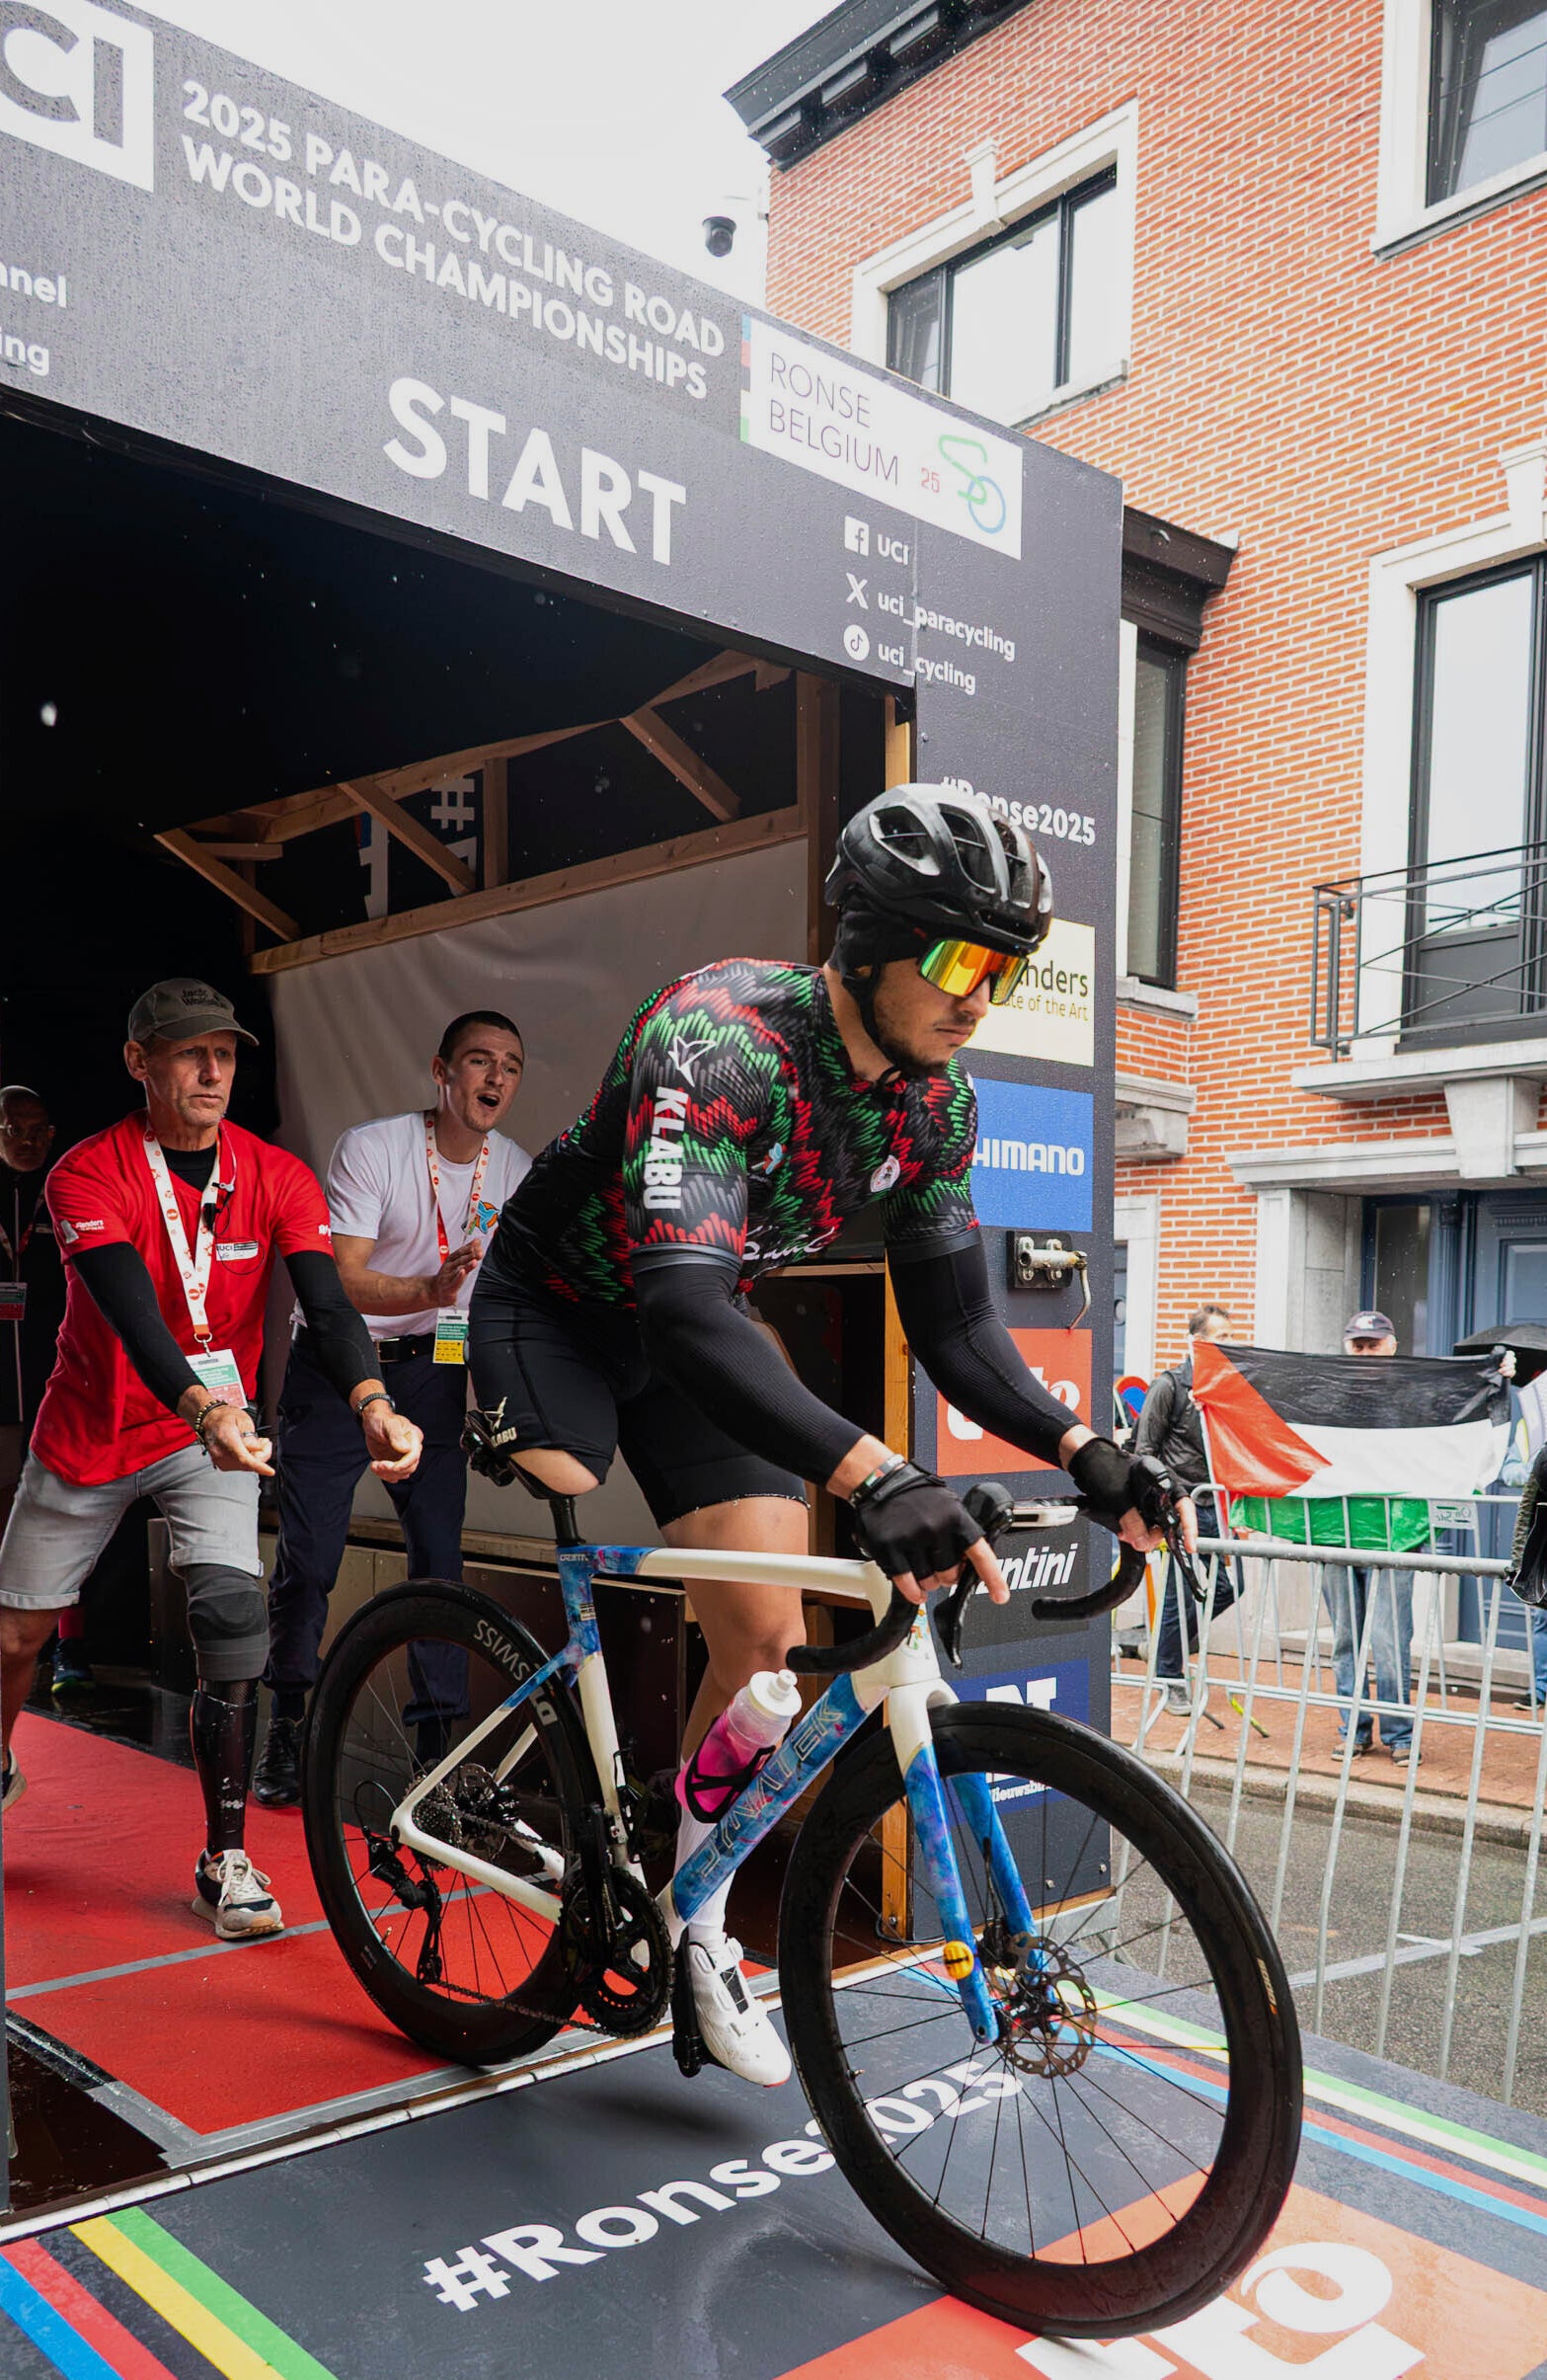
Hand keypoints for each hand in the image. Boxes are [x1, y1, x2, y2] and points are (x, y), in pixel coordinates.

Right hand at [200, 1405, 274, 1476]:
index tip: (270, 1471)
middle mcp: (221, 1454)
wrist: (211, 1420)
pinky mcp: (223, 1465)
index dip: (258, 1466)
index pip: (244, 1458)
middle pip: (249, 1463)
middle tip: (264, 1442)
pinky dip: (249, 1459)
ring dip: (256, 1457)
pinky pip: (242, 1466)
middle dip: (262, 1454)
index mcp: (227, 1440)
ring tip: (255, 1442)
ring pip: (247, 1466)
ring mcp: (221, 1461)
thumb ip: (250, 1436)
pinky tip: (248, 1448)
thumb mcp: (242, 1419)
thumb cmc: (225, 1417)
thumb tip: (257, 1449)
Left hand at [362, 1403, 422, 1481]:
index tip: (393, 1466)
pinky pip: (393, 1475)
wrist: (372, 1422)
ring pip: (402, 1474)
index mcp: (414, 1438)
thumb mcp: (389, 1424)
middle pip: (409, 1467)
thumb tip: (406, 1448)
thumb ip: (397, 1436)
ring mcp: (403, 1457)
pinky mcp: (394, 1462)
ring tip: (375, 1465)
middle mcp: (411, 1449)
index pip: (414, 1455)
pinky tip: (375, 1467)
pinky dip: (384, 1475)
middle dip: (393, 1470)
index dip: (404, 1464)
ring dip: (387, 1474)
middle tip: (379, 1464)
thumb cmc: (382, 1419)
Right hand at [427, 1244, 478, 1302]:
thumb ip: (467, 1251)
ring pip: (458, 1270)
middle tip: (480, 1252)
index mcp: (451, 1260)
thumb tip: (477, 1241)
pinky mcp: (449, 1288)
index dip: (469, 1247)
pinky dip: (459, 1277)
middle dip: (470, 1255)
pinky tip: (462, 1272)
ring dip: (467, 1265)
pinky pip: (454, 1282)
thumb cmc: (448, 1275)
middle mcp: (449, 1267)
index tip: (477, 1243)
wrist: (434, 1290)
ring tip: (474, 1261)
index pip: (460, 1252)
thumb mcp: (456, 1261)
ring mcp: (448, 1277)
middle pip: (460, 1260)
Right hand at [847, 1462, 1009, 1607]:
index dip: (992, 1578)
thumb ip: (962, 1533)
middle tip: (938, 1565)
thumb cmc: (917, 1496)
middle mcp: (935, 1528)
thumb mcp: (949, 1507)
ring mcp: (911, 1538)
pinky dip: (913, 1591)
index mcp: (956, 1518)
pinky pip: (907, 1584)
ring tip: (922, 1566)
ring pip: (928, 1582)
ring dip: (927, 1582)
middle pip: (950, 1576)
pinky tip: (915, 1589)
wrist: (882, 1481)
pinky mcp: (890, 1547)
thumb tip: (973, 1564)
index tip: (1000, 1596)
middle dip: (946, 1576)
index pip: (980, 1554)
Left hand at [1068, 1439, 1192, 1557]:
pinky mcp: (1136, 1504)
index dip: (1189, 1526)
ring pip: (1154, 1524)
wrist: (1084, 1460)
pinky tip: (1125, 1533)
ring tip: (1128, 1536)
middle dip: (1156, 1534)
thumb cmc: (1102, 1465)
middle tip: (1143, 1542)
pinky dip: (1134, 1531)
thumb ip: (1131, 1520)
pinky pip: (1142, 1522)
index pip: (1183, 1505)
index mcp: (1161, 1478)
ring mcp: (1147, 1496)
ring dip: (1143, 1534)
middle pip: (1168, 1519)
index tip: (1190, 1544)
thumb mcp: (1117, 1496)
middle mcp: (1158, 1487)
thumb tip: (1143, 1542)